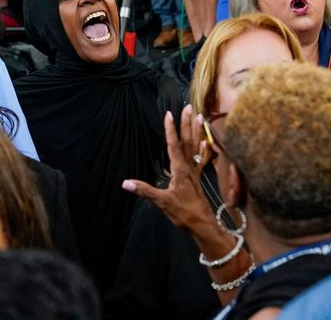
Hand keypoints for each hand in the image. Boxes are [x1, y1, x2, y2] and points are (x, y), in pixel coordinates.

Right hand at [122, 105, 212, 230]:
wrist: (203, 224)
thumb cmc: (184, 213)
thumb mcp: (162, 202)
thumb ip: (145, 191)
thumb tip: (125, 183)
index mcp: (179, 170)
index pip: (173, 145)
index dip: (170, 129)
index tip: (169, 114)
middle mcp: (188, 167)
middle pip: (187, 141)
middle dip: (186, 123)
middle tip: (187, 106)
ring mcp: (194, 172)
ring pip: (195, 147)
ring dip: (196, 131)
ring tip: (199, 116)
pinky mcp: (198, 179)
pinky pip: (200, 159)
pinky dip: (202, 149)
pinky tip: (205, 142)